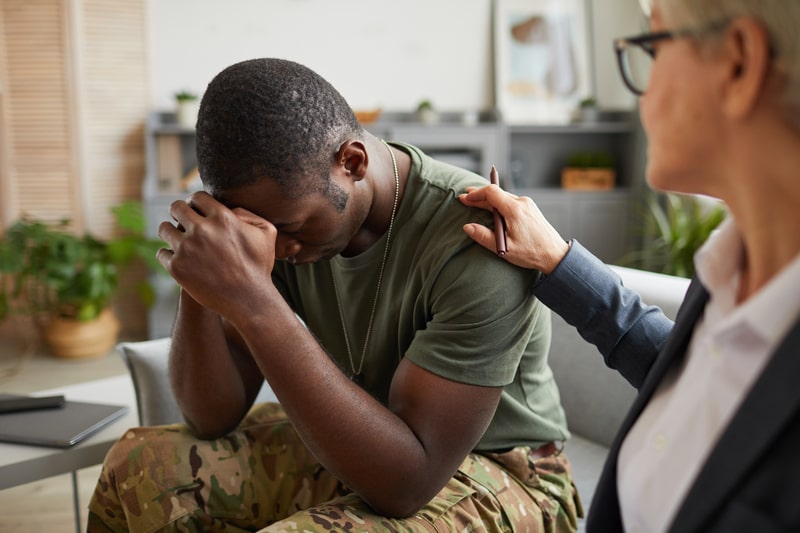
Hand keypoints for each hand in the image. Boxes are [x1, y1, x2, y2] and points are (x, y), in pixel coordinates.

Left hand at [156, 192, 279, 320]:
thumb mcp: (266, 233)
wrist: (249, 300)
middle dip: (179, 212)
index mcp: (222, 217)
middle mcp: (201, 229)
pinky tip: (178, 259)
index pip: (197, 197)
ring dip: (169, 232)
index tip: (195, 210)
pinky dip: (168, 256)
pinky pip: (162, 253)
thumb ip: (248, 214)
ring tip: (176, 239)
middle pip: (176, 208)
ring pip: (164, 229)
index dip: (196, 202)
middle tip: (182, 221)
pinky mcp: (177, 267)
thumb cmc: (259, 267)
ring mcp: (186, 248)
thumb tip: (227, 208)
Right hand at [459, 185, 568, 273]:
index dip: (476, 193)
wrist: (555, 254)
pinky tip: (492, 208)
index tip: (465, 198)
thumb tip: (467, 227)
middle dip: (479, 195)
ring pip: (503, 196)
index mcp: (514, 210)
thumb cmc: (532, 253)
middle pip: (496, 193)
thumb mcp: (504, 248)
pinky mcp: (530, 209)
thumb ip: (484, 237)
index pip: (491, 192)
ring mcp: (527, 205)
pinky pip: (511, 201)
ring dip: (489, 199)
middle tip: (465, 197)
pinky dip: (498, 203)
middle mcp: (522, 203)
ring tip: (476, 201)